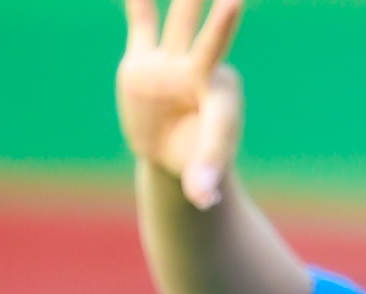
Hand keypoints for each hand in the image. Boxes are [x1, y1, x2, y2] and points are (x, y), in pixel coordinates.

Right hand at [117, 0, 244, 209]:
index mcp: (217, 99)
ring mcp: (170, 59)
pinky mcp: (144, 55)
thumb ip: (204, 181)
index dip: (215, 145)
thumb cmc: (196, 159)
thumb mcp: (201, 175)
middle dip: (225, 13)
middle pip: (211, 36)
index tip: (208, 172)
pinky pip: (140, 17)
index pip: (220, 109)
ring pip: (179, 14)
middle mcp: (197, 70)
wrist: (171, 148)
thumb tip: (203, 202)